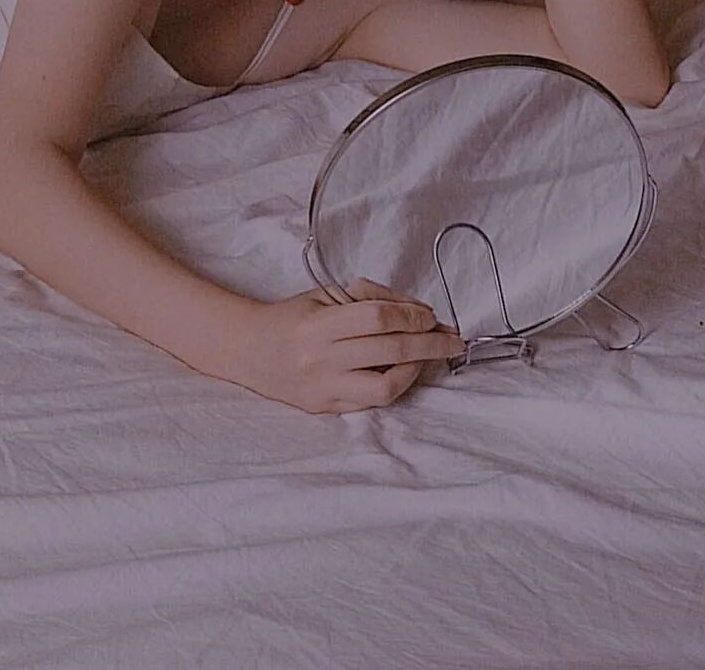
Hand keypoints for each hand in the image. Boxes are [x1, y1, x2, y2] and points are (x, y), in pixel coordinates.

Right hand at [235, 277, 464, 413]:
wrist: (250, 350)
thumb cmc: (293, 317)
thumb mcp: (326, 295)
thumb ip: (369, 299)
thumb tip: (416, 312)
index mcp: (320, 325)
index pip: (379, 318)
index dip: (413, 315)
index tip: (432, 316)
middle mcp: (322, 359)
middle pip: (391, 349)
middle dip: (430, 343)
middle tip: (454, 339)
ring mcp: (325, 388)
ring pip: (386, 386)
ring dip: (417, 370)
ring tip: (429, 358)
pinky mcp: (327, 408)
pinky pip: (371, 401)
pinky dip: (394, 385)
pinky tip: (404, 371)